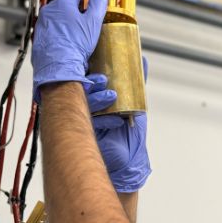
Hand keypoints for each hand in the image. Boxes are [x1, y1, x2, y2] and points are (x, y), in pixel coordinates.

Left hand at [32, 0, 106, 100]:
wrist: (59, 66)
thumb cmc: (75, 44)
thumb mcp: (93, 22)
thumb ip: (98, 4)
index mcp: (62, 3)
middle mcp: (49, 11)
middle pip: (65, 3)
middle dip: (76, 8)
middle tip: (88, 17)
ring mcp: (42, 24)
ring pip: (58, 16)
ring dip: (67, 20)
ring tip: (78, 32)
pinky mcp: (39, 36)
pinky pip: (51, 29)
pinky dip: (59, 31)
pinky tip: (68, 41)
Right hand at [84, 67, 150, 192]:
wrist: (127, 162)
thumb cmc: (128, 134)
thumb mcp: (134, 104)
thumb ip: (136, 82)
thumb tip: (143, 60)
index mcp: (92, 97)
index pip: (85, 79)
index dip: (88, 71)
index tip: (95, 63)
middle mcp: (83, 107)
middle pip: (78, 90)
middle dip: (89, 83)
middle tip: (102, 80)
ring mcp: (82, 121)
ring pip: (81, 105)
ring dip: (96, 99)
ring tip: (112, 96)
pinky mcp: (83, 135)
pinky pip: (89, 124)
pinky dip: (104, 120)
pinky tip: (117, 120)